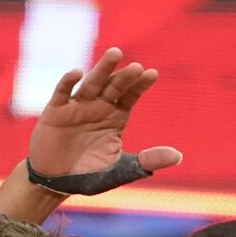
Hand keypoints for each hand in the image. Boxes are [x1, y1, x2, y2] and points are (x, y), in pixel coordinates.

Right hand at [28, 49, 181, 180]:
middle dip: (125, 76)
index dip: (140, 85)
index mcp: (115, 117)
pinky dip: (68, 82)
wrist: (56, 183)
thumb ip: (148, 160)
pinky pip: (62, 93)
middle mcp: (98, 107)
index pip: (131, 96)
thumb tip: (178, 156)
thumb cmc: (89, 174)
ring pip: (92, 83)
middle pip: (114, 86)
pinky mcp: (56, 111)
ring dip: (103, 69)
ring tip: (115, 54)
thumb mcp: (121, 169)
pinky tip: (77, 72)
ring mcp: (77, 106)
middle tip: (136, 67)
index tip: (152, 74)